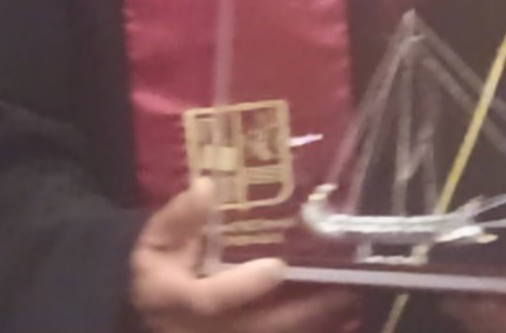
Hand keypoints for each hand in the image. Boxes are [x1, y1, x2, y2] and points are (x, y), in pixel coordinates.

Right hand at [130, 180, 356, 331]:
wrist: (153, 308)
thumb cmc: (158, 269)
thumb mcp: (154, 241)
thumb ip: (179, 218)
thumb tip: (206, 186)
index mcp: (174, 299)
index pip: (210, 300)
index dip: (244, 286)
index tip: (277, 267)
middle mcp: (203, 330)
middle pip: (257, 326)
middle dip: (302, 309)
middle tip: (342, 287)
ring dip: (314, 321)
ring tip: (352, 299)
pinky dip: (313, 328)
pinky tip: (346, 318)